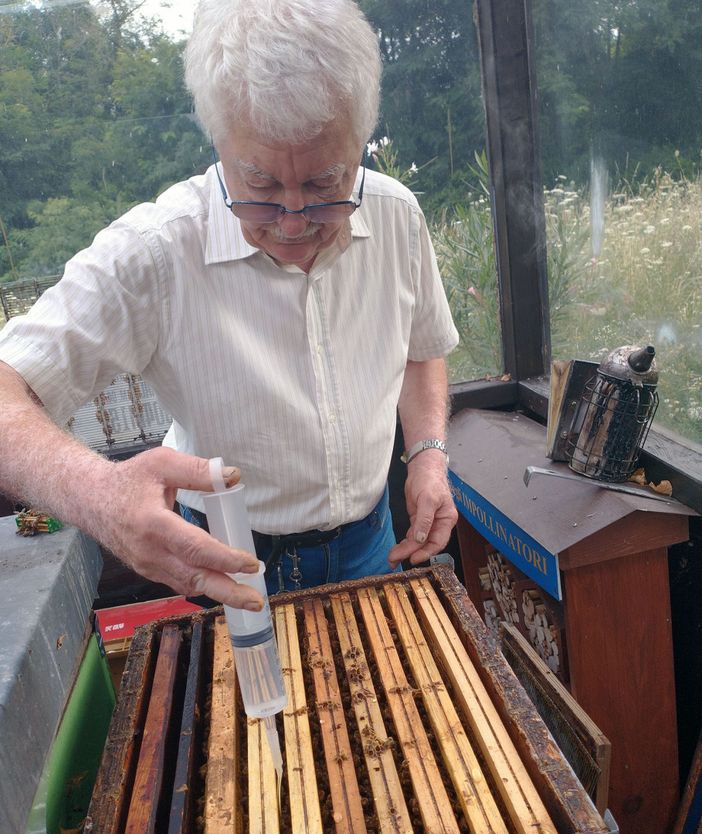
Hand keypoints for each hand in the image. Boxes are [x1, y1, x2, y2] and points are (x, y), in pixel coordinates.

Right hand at [95, 447, 262, 609]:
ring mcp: (147, 565)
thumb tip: (232, 476)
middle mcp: (149, 552)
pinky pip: (179, 582)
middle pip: (194, 578)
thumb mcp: (161, 463)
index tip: (251, 563)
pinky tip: (223, 584)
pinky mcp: (148, 570)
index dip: (224, 558)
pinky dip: (202, 586)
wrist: (90, 500)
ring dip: (219, 593)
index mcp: (153, 524)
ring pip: (188, 585)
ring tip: (247, 597)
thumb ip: (197, 470)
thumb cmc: (128, 479)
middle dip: (228, 592)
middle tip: (256, 601)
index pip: (194, 548)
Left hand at [388, 452, 457, 567]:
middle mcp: (438, 524)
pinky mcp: (417, 520)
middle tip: (394, 560)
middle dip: (410, 553)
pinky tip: (396, 549)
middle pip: (425, 544)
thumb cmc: (430, 480)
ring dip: (405, 550)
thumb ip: (424, 520)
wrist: (422, 467)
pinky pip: (412, 536)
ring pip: (417, 542)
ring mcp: (427, 523)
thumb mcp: (427, 499)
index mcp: (446, 520)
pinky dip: (404, 543)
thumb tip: (420, 539)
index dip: (425, 552)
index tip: (412, 559)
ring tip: (392, 559)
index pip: (437, 542)